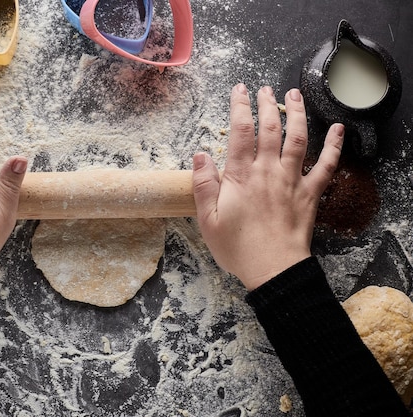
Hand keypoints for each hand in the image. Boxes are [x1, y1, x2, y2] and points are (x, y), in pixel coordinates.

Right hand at [192, 84, 342, 289]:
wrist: (274, 270)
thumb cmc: (238, 248)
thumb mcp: (208, 220)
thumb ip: (203, 185)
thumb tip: (200, 155)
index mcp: (241, 176)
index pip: (239, 132)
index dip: (239, 107)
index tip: (240, 90)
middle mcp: (268, 172)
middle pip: (270, 129)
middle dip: (267, 104)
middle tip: (265, 88)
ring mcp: (292, 181)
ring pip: (298, 139)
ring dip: (297, 114)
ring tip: (294, 95)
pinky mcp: (310, 194)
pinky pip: (327, 166)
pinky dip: (335, 146)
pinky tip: (339, 129)